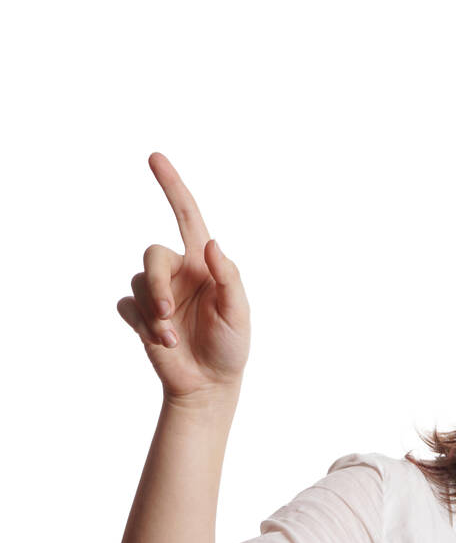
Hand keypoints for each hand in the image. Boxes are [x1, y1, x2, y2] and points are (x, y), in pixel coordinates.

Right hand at [116, 152, 250, 401]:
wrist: (210, 385)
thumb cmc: (230, 347)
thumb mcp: (238, 313)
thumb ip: (228, 277)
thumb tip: (212, 244)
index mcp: (202, 264)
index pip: (186, 217)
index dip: (172, 187)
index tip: (154, 157)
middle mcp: (178, 273)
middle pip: (152, 255)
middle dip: (155, 282)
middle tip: (167, 310)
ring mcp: (158, 295)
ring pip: (138, 282)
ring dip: (154, 312)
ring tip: (171, 338)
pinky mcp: (142, 317)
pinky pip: (128, 307)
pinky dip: (143, 325)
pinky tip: (161, 343)